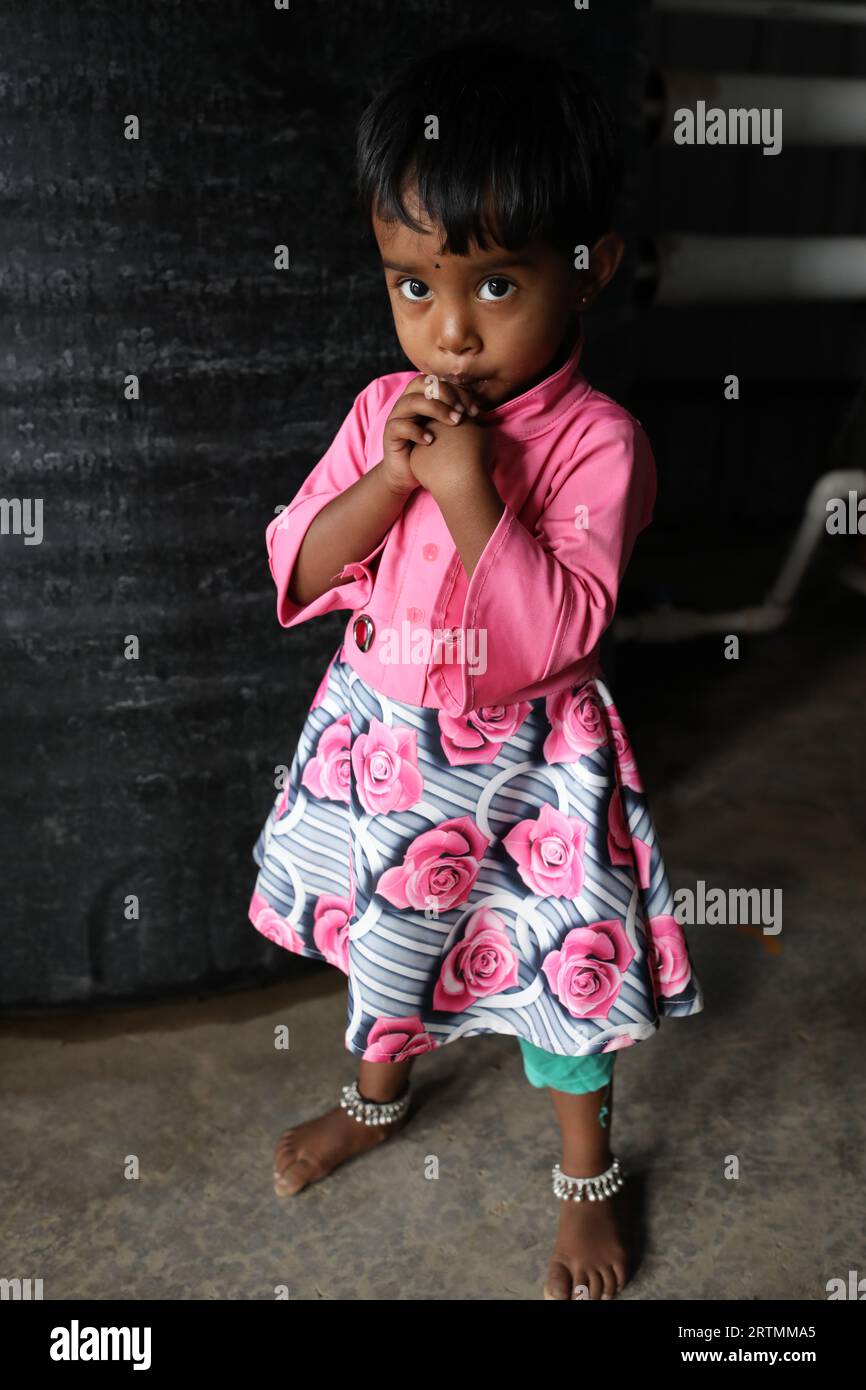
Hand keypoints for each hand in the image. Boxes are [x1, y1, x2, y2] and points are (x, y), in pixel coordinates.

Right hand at [380, 373, 481, 495]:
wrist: (408, 474)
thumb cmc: (432, 452)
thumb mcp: (448, 432)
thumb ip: (459, 418)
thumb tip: (480, 411)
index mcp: (423, 398)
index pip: (440, 382)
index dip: (459, 392)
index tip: (475, 411)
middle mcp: (408, 402)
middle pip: (423, 384)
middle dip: (447, 395)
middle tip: (463, 414)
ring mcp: (397, 416)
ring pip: (412, 401)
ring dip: (436, 409)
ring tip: (454, 423)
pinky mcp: (389, 433)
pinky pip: (400, 426)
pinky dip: (416, 431)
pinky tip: (431, 441)